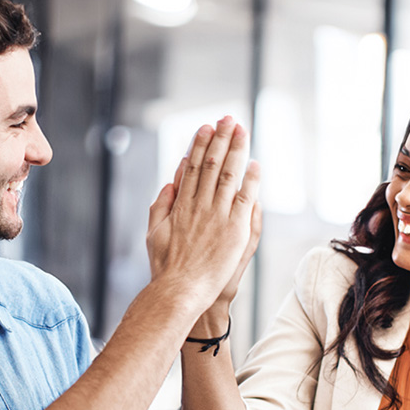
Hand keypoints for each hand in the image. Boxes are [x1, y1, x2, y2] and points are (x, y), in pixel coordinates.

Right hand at [146, 116, 260, 311]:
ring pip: (229, 174)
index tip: (206, 128)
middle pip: (212, 164)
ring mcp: (218, 216)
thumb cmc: (165, 268)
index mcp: (180, 205)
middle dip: (221, 139)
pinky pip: (245, 198)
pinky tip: (255, 163)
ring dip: (237, 150)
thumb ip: (161, 205)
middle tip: (228, 118)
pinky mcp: (235, 229)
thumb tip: (170, 183)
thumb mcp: (154, 233)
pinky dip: (250, 179)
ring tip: (242, 130)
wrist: (180, 291)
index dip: (200, 145)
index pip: (193, 167)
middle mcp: (199, 205)